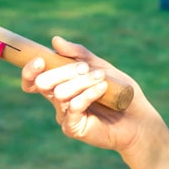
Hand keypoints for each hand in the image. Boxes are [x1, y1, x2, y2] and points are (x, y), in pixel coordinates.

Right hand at [21, 37, 150, 154]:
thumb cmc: (120, 91)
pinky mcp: (73, 128)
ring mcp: (65, 115)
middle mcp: (59, 100)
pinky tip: (102, 88)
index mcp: (61, 83)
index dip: (30, 70)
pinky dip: (88, 94)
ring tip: (102, 79)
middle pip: (43, 83)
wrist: (139, 118)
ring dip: (82, 82)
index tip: (40, 60)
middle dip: (63, 71)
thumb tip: (55, 41)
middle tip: (85, 68)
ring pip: (59, 93)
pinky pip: (73, 107)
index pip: (34, 78)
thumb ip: (80, 54)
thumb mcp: (101, 67)